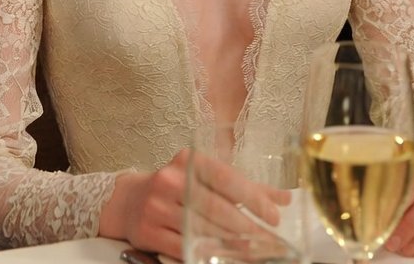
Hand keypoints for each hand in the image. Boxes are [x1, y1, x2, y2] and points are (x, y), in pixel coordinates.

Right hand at [99, 149, 289, 260]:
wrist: (129, 200)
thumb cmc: (177, 185)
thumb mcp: (206, 177)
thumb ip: (244, 187)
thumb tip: (284, 198)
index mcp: (189, 159)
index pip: (226, 177)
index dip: (253, 197)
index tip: (274, 215)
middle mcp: (172, 180)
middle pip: (216, 207)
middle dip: (246, 226)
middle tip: (268, 240)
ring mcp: (158, 207)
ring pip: (202, 230)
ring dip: (231, 244)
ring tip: (253, 252)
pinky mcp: (149, 232)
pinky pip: (184, 248)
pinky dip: (206, 255)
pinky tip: (222, 259)